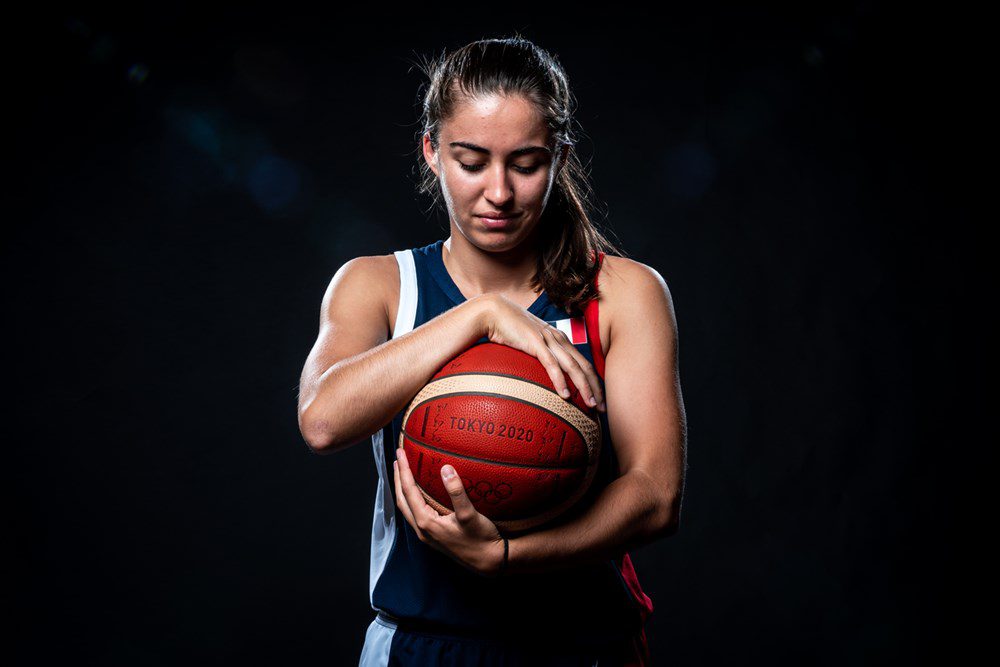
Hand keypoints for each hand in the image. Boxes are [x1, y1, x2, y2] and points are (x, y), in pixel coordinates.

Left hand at [394, 446, 506, 576]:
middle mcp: (422, 529)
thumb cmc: (480, 539)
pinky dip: (413, 498)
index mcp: (426, 523)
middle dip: (398, 479)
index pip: (409, 492)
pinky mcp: (434, 535)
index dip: (404, 471)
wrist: (489, 561)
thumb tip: (445, 469)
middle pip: (402, 500)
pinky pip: (416, 513)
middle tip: (398, 458)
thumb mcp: (469, 514)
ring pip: (407, 507)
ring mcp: (427, 534)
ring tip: (405, 472)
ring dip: (404, 489)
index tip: (401, 453)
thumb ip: (456, 492)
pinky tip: (421, 492)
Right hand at [480, 294, 605, 411]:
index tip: (599, 400)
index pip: (584, 363)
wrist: (493, 312)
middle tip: (603, 409)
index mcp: (560, 340)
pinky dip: (560, 380)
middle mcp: (559, 339)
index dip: (594, 382)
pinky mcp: (535, 342)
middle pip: (585, 366)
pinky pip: (551, 364)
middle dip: (596, 388)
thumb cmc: (509, 330)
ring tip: (591, 404)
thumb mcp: (529, 344)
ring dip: (584, 387)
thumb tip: (539, 378)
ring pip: (573, 366)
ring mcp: (548, 340)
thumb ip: (538, 357)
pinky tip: (565, 394)